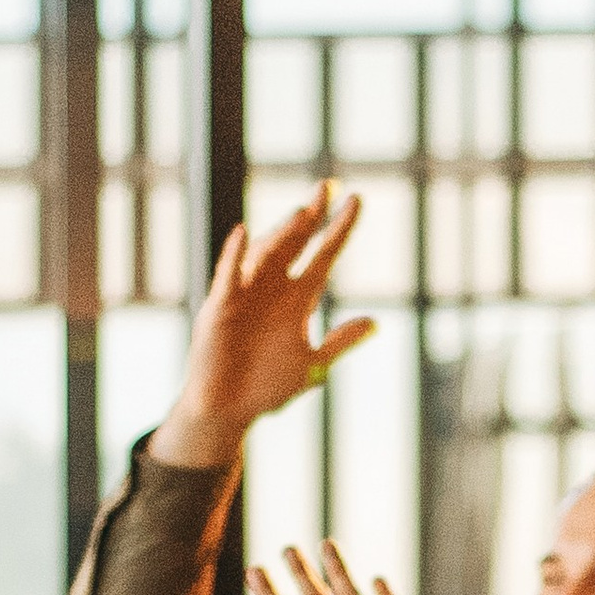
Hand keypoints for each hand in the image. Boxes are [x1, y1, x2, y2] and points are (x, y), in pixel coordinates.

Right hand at [151, 188, 375, 470]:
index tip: (356, 201)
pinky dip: (235, 256)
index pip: (323, 255)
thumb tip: (374, 323)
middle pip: (295, 242)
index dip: (339, 229)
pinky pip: (228, 276)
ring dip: (283, 233)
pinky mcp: (220, 307)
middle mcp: (273, 287)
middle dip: (312, 215)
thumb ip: (339, 342)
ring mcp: (246, 293)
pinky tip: (244, 233)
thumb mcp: (312, 366)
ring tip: (303, 213)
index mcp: (298, 299)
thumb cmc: (267, 387)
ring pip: (266, 253)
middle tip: (329, 185)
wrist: (227, 410)